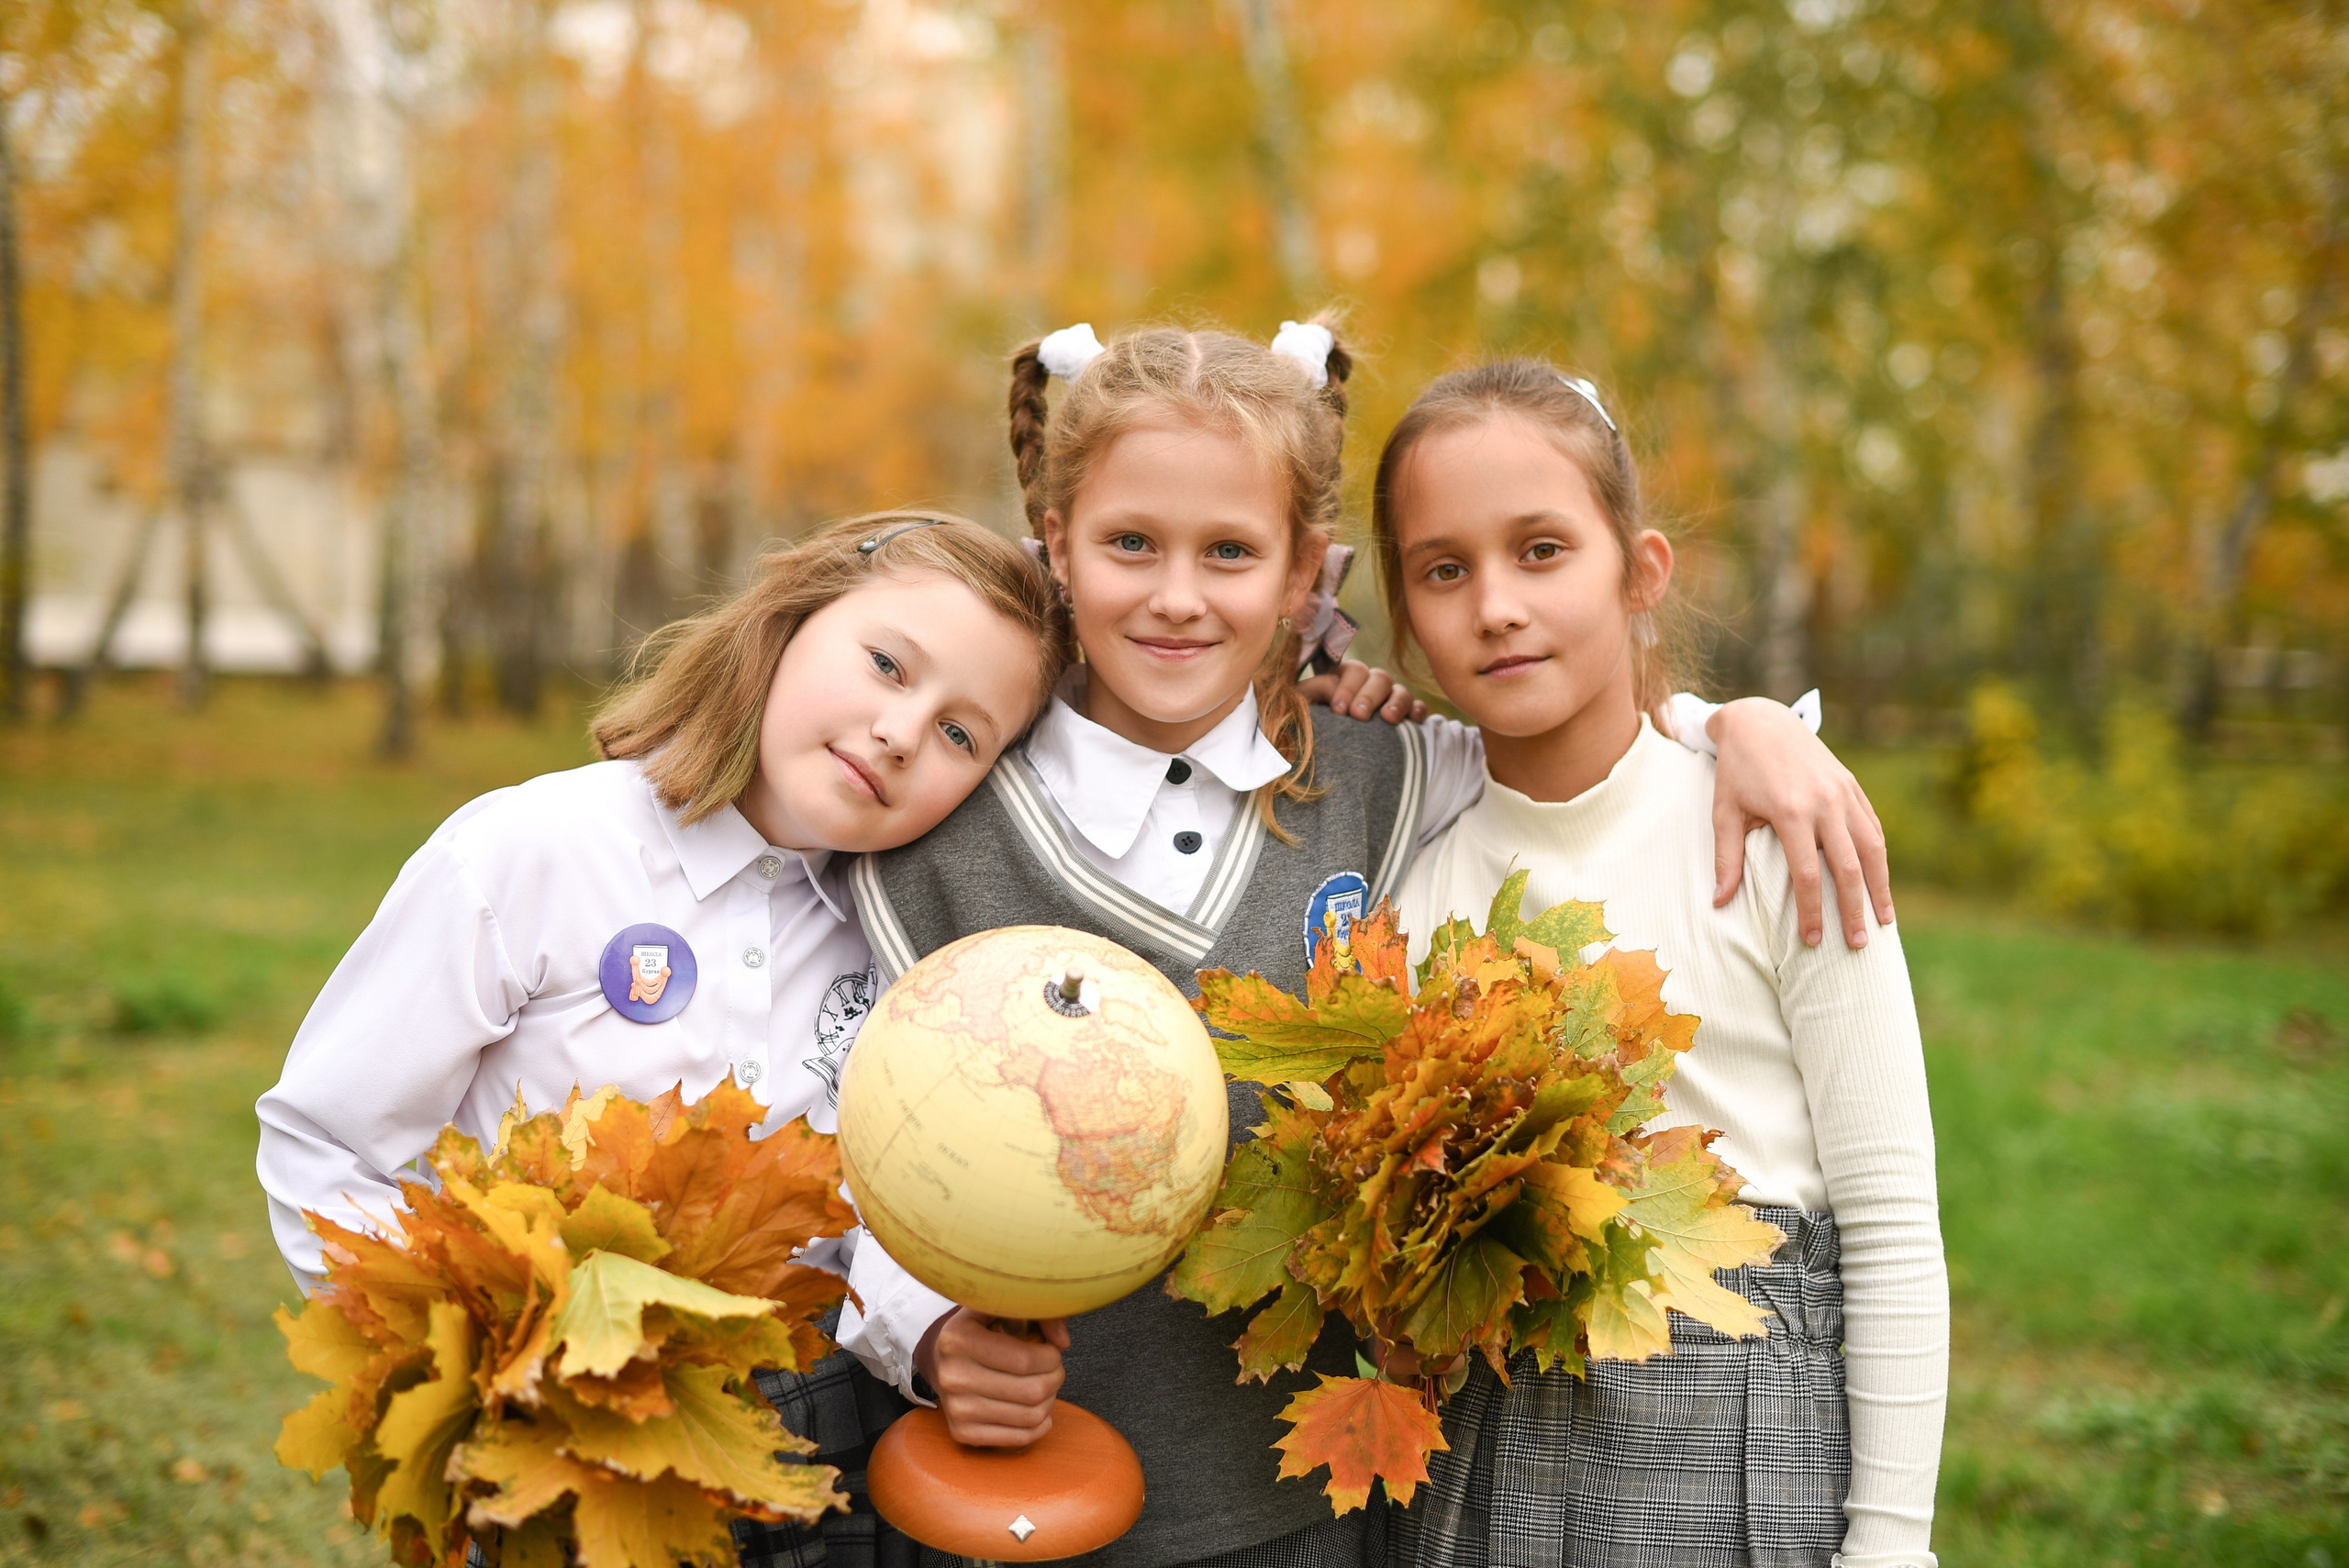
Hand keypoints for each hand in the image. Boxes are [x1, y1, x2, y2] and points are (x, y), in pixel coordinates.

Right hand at [914, 1308, 1067, 1446]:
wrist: (939, 1360)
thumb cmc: (981, 1329)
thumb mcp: (1000, 1306)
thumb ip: (1039, 1310)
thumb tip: (1063, 1341)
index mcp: (958, 1339)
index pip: (1025, 1360)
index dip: (1051, 1357)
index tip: (1053, 1350)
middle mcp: (952, 1376)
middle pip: (1032, 1391)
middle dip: (1055, 1377)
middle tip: (1054, 1368)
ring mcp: (956, 1409)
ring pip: (1031, 1416)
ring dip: (1050, 1400)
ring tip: (1044, 1384)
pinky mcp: (963, 1433)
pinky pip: (1020, 1438)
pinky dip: (1040, 1424)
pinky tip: (1037, 1407)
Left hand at [1298, 657, 1426, 723]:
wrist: (1315, 756)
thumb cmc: (1307, 728)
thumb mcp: (1304, 707)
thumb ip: (1312, 692)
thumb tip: (1330, 687)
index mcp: (1344, 679)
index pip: (1353, 671)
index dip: (1348, 687)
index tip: (1338, 710)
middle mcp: (1369, 686)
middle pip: (1379, 677)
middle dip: (1368, 695)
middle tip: (1358, 715)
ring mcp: (1389, 700)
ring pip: (1400, 690)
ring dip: (1396, 702)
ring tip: (1387, 718)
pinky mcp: (1405, 717)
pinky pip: (1418, 708)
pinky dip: (1418, 711)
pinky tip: (1413, 720)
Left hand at [1708, 697, 1892, 947]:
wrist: (1760, 720)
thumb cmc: (1736, 770)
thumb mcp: (1724, 812)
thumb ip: (1726, 858)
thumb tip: (1719, 903)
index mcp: (1791, 811)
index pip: (1808, 874)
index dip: (1812, 911)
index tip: (1811, 941)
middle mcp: (1824, 802)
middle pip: (1848, 867)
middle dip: (1854, 909)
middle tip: (1857, 946)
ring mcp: (1843, 792)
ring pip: (1872, 848)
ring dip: (1879, 887)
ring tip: (1883, 922)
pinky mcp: (1852, 786)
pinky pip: (1872, 827)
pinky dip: (1879, 857)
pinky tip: (1880, 882)